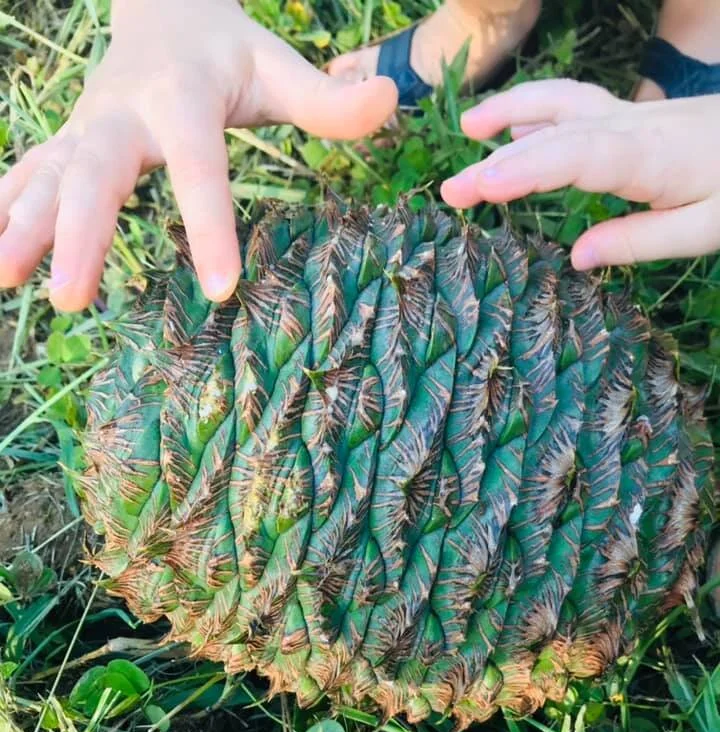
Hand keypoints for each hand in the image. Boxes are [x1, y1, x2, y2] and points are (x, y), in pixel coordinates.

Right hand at [0, 0, 396, 310]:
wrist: (163, 8)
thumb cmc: (229, 51)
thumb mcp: (279, 67)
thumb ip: (329, 99)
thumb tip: (389, 100)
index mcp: (183, 98)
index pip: (199, 167)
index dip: (211, 226)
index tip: (221, 288)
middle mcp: (124, 112)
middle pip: (96, 172)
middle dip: (79, 234)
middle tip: (70, 298)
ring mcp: (88, 127)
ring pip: (48, 176)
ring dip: (23, 226)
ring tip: (3, 278)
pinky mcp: (69, 142)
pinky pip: (30, 175)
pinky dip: (6, 210)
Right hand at [441, 79, 719, 269]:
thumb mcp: (706, 228)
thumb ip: (639, 241)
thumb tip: (576, 258)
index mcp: (648, 157)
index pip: (576, 157)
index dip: (527, 170)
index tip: (484, 188)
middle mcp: (631, 127)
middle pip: (553, 135)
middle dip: (496, 161)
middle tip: (450, 192)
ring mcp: (631, 114)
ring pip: (561, 102)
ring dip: (512, 110)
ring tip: (469, 129)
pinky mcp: (633, 116)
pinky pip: (575, 105)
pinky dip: (538, 111)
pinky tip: (515, 128)